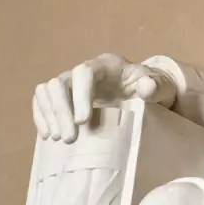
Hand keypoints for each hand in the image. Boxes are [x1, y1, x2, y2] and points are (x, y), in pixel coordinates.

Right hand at [32, 53, 175, 143]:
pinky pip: (42, 102)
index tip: (83, 121)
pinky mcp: (63, 97)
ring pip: (47, 91)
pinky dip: (42, 117)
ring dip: (49, 115)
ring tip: (58, 139)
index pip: (84, 72)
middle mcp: (83, 71)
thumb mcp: (160, 85)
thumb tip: (146, 88)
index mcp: (106, 65)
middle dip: (61, 111)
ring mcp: (70, 83)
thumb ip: (155, 86)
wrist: (145, 91)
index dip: (80, 95)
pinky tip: (48, 136)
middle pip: (60, 83)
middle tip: (70, 139)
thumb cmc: (151, 87)